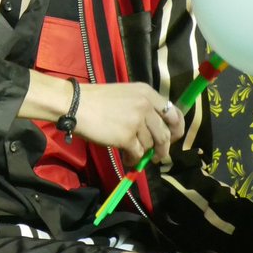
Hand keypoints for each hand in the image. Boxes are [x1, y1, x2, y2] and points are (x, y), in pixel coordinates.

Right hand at [67, 80, 184, 163]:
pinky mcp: (127, 137)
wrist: (75, 105)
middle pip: (165, 133)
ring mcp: (137, 122)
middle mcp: (145, 106)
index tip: (173, 138)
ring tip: (131, 154)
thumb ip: (142, 107)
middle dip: (163, 148)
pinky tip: (127, 159)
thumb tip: (155, 130)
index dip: (177, 129)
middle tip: (158, 155)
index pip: (174, 113)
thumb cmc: (96, 100)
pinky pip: (138, 154)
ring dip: (142, 153)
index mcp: (147, 93)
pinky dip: (133, 160)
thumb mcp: (125, 95)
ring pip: (150, 145)